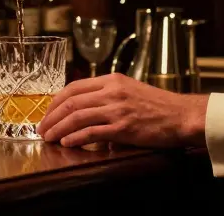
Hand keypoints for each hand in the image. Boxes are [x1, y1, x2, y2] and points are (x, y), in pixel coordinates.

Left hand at [37, 73, 207, 148]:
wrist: (182, 115)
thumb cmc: (158, 106)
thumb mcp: (130, 91)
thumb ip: (107, 95)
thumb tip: (84, 109)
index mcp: (112, 80)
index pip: (74, 87)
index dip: (55, 101)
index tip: (46, 113)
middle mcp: (112, 92)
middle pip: (71, 102)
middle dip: (51, 116)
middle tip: (41, 129)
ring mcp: (117, 109)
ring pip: (77, 116)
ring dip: (59, 128)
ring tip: (49, 138)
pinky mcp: (123, 127)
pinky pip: (92, 132)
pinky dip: (76, 137)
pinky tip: (67, 142)